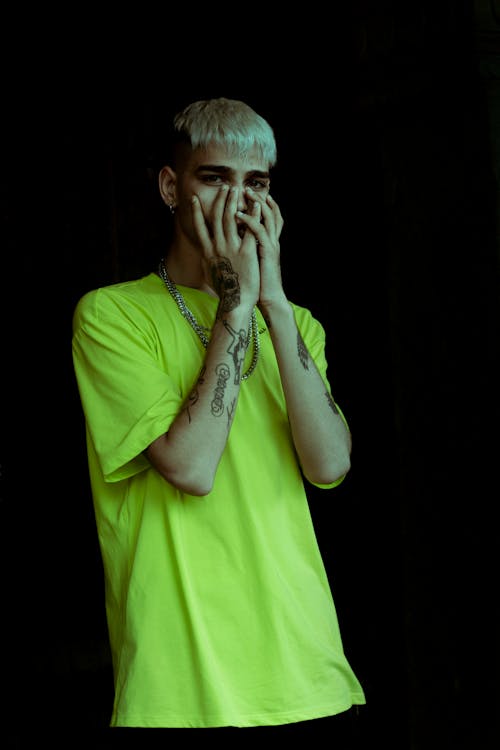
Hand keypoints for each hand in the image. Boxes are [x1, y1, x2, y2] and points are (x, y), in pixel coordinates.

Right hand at [191, 186, 260, 310]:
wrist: (235, 302)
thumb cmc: (224, 290)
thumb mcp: (209, 274)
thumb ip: (206, 260)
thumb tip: (203, 254)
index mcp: (207, 252)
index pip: (200, 227)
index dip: (197, 211)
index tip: (195, 198)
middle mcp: (217, 247)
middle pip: (217, 217)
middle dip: (220, 200)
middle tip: (224, 187)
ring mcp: (231, 248)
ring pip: (231, 219)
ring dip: (233, 202)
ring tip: (237, 190)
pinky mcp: (246, 251)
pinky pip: (250, 229)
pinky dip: (253, 216)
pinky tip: (256, 206)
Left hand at [236, 189, 284, 309]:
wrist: (267, 297)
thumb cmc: (256, 283)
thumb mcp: (251, 263)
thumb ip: (246, 250)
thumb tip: (233, 244)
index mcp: (268, 242)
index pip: (268, 217)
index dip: (261, 204)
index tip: (249, 194)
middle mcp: (271, 240)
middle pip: (269, 212)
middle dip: (257, 198)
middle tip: (244, 187)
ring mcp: (270, 245)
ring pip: (266, 217)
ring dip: (254, 203)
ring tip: (241, 193)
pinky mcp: (267, 251)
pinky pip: (258, 231)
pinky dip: (249, 221)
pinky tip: (237, 214)